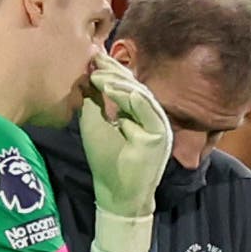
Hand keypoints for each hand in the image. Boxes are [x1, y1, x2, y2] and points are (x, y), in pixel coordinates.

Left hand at [77, 55, 171, 220]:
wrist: (116, 193)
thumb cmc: (106, 160)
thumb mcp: (94, 123)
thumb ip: (94, 100)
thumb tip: (88, 73)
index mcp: (135, 113)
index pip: (125, 86)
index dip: (110, 71)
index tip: (92, 58)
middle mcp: (149, 116)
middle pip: (134, 86)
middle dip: (115, 71)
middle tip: (95, 59)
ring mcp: (158, 124)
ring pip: (140, 95)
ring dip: (119, 83)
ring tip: (98, 75)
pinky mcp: (161, 134)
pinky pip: (148, 110)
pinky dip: (132, 98)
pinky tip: (114, 89)